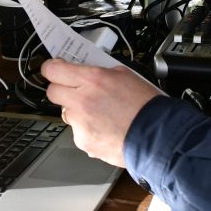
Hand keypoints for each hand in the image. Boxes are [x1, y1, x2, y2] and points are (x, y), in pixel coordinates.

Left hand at [41, 59, 162, 167]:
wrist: (157, 136)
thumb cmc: (146, 106)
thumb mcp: (124, 75)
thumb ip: (99, 72)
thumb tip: (86, 70)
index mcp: (92, 79)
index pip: (53, 69)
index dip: (52, 68)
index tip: (54, 69)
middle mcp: (82, 100)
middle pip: (52, 91)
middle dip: (61, 89)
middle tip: (75, 90)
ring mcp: (81, 123)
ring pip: (65, 113)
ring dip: (77, 111)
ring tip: (100, 113)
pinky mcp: (83, 141)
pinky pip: (77, 131)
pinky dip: (87, 130)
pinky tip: (104, 128)